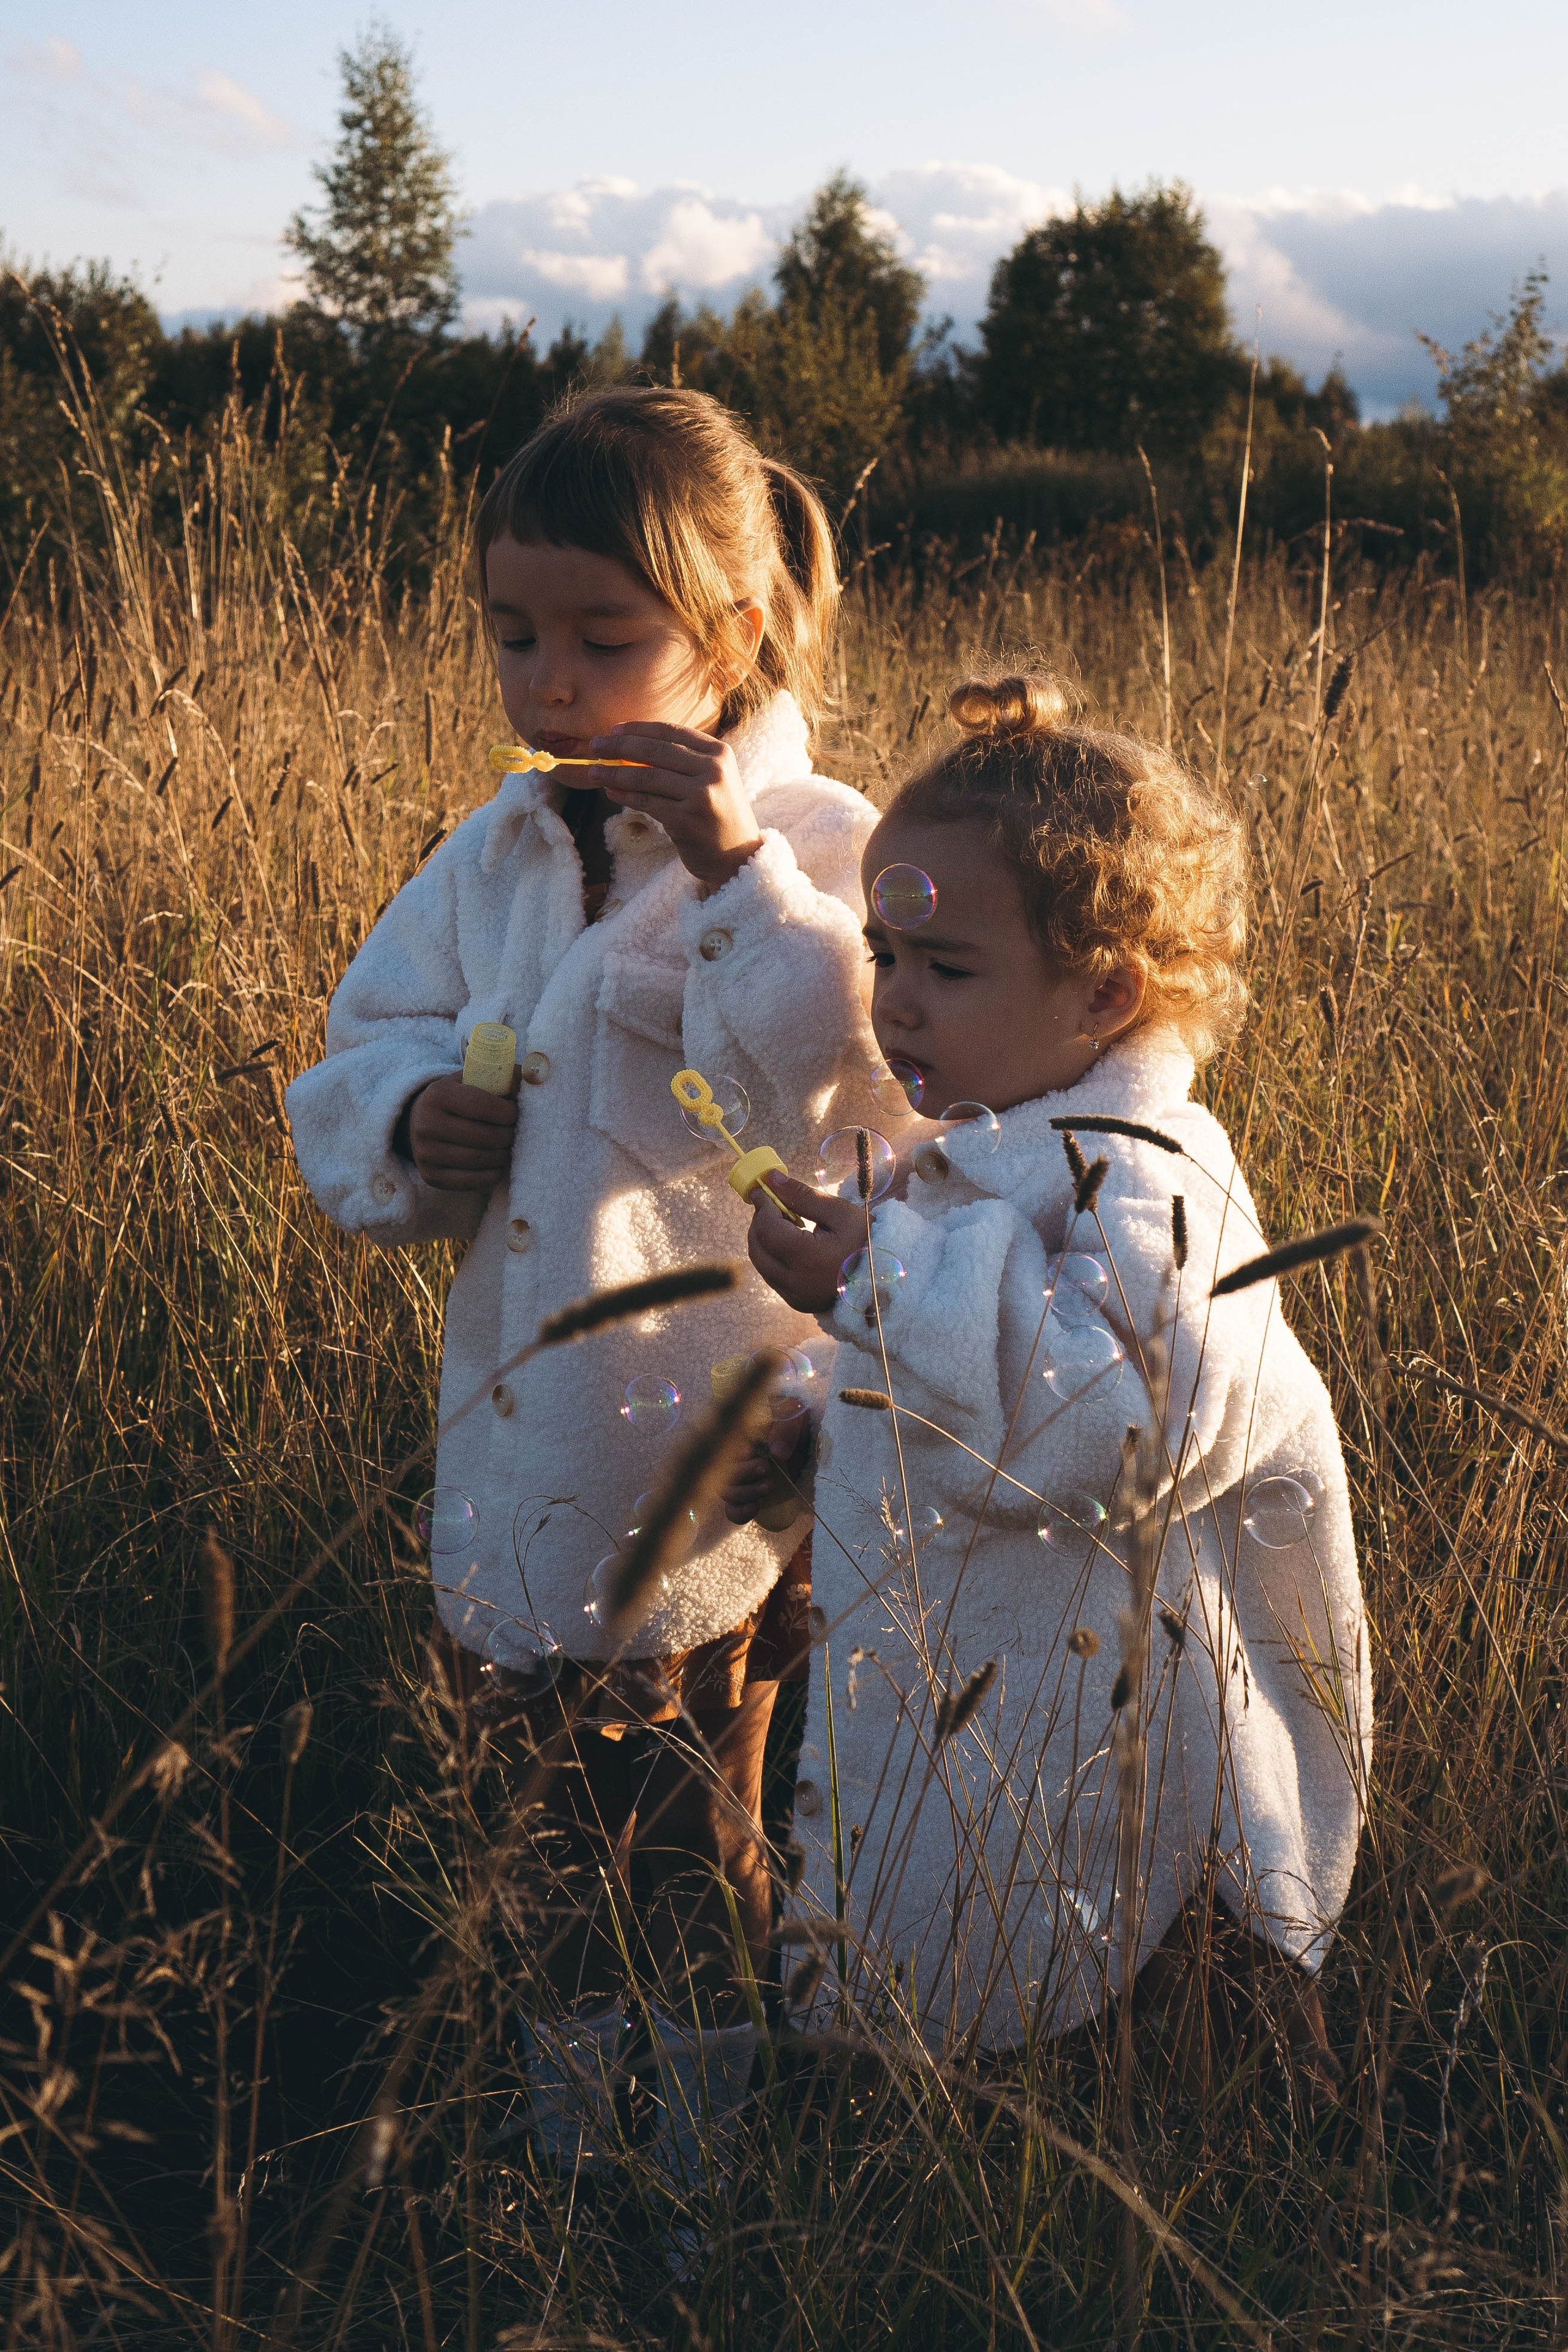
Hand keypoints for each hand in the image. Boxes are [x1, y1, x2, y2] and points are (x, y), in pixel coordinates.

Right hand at [402, 1072, 518, 1191]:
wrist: (418, 1122)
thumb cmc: (456, 1098)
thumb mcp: (472, 1080)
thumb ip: (502, 1076)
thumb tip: (533, 1077)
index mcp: (438, 1094)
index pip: (484, 1107)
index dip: (508, 1112)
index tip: (515, 1112)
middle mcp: (427, 1124)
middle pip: (485, 1137)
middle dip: (508, 1135)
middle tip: (515, 1132)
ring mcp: (425, 1153)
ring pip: (480, 1160)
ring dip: (503, 1155)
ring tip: (507, 1147)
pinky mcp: (430, 1176)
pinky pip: (472, 1182)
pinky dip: (492, 1174)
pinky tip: (497, 1164)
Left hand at [586, 721, 763, 894]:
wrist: (738, 855)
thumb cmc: (718, 815)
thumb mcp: (710, 778)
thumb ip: (681, 761)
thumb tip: (630, 747)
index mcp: (719, 752)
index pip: (671, 732)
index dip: (639, 729)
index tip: (614, 730)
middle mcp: (713, 770)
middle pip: (655, 750)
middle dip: (620, 746)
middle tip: (595, 746)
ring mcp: (701, 795)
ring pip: (647, 777)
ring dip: (615, 773)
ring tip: (594, 772)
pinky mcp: (687, 820)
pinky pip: (647, 803)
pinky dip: (625, 796)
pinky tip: (610, 792)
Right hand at [722, 1393, 812, 1523]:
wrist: (804, 1437)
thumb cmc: (793, 1420)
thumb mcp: (794, 1417)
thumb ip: (786, 1431)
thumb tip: (777, 1452)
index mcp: (739, 1437)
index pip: (724, 1448)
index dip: (735, 1454)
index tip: (754, 1452)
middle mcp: (735, 1460)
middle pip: (724, 1473)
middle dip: (744, 1473)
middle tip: (766, 1469)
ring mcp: (741, 1481)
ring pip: (727, 1493)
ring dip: (746, 1492)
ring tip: (769, 1486)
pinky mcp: (750, 1497)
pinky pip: (734, 1512)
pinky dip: (741, 1513)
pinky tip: (755, 1507)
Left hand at [747, 1175, 867, 1312]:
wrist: (886, 1277)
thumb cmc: (867, 1241)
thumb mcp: (840, 1213)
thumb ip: (803, 1196)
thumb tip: (772, 1178)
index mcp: (809, 1259)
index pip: (768, 1229)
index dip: (762, 1206)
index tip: (762, 1189)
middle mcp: (797, 1283)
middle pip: (758, 1248)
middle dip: (759, 1222)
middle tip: (772, 1204)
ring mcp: (795, 1296)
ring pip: (761, 1263)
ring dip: (764, 1239)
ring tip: (785, 1222)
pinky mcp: (797, 1302)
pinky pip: (772, 1276)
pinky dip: (773, 1256)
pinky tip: (791, 1243)